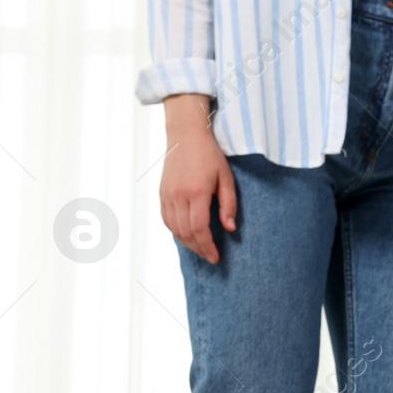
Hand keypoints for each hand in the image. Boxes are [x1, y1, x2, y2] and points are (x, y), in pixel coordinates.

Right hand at [158, 94, 235, 263]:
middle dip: (198, 248)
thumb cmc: (210, 155)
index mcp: (196, 192)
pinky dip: (176, 231)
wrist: (186, 135)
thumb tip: (230, 228)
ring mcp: (167, 194)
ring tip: (201, 249)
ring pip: (174, 228)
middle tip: (211, 257)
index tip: (216, 256)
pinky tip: (187, 235)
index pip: (198, 228)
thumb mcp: (226, 178)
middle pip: (185, 232)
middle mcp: (178, 195)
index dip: (207, 246)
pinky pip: (166, 219)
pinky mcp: (162, 192)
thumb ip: (228, 204)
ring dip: (187, 243)